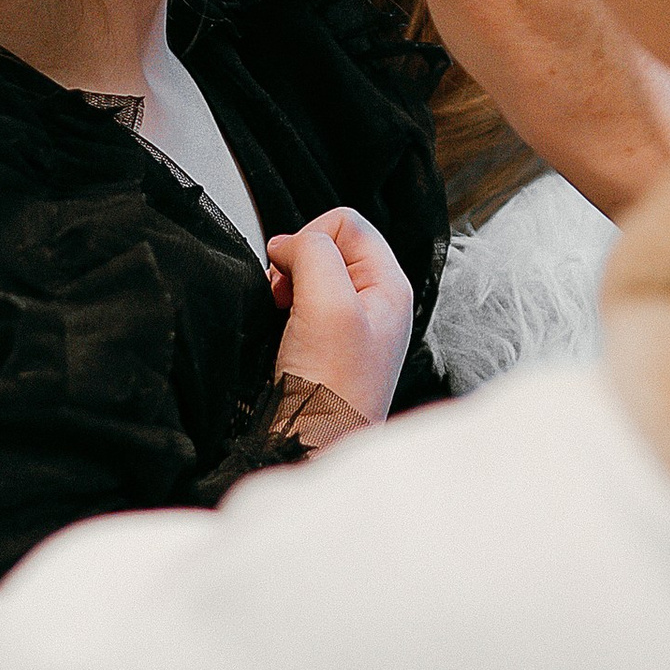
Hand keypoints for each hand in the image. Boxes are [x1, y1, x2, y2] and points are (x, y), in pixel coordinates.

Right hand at [266, 206, 411, 423]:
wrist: (311, 446)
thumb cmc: (330, 391)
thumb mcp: (328, 305)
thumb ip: (315, 254)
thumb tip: (291, 244)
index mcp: (389, 286)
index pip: (347, 223)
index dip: (311, 236)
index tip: (290, 267)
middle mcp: (374, 302)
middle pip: (328, 246)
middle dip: (295, 262)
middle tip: (284, 294)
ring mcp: (350, 324)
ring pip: (310, 275)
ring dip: (286, 285)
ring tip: (281, 312)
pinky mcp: (325, 344)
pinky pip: (300, 304)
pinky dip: (282, 308)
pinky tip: (280, 329)